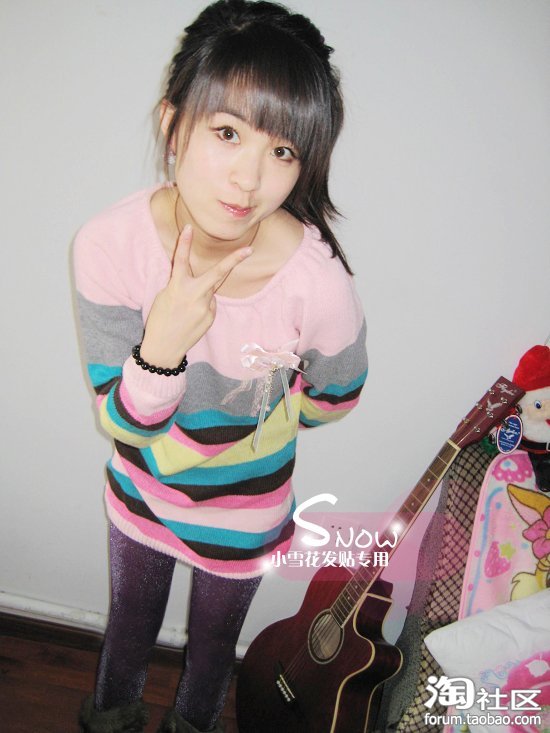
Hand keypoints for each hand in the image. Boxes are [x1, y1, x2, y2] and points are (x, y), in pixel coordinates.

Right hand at [140, 225, 251, 366]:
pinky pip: (210, 304)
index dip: (185, 243)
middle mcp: (194, 296)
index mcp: (177, 287)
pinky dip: (202, 306)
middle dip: (234, 260)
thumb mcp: (165, 296)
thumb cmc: (160, 319)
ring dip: (201, 294)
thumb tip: (198, 282)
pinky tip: (191, 318)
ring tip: (185, 311)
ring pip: (210, 291)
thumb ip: (182, 284)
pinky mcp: (211, 317)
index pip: (181, 261)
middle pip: (218, 273)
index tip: (189, 228)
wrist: (165, 348)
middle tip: (249, 249)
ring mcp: (205, 308)